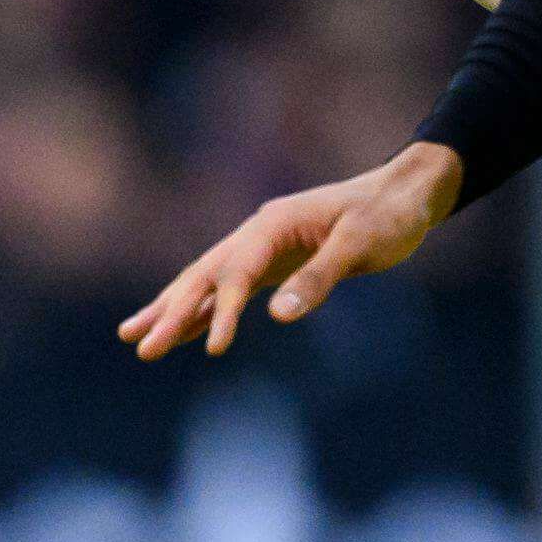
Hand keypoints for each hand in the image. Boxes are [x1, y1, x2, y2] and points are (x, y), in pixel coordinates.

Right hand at [121, 144, 460, 358]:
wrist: (408, 192)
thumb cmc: (390, 215)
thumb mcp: (362, 244)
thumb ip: (320, 278)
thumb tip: (279, 315)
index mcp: (273, 224)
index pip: (236, 274)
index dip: (221, 312)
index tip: (214, 349)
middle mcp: (258, 233)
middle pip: (204, 276)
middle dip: (170, 313)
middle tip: (139, 347)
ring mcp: (262, 248)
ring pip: (206, 282)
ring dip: (172, 310)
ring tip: (133, 337)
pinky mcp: (275, 263)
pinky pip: (227, 289)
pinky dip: (203, 310)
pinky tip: (184, 331)